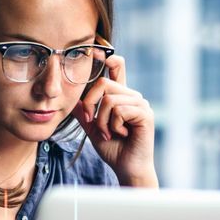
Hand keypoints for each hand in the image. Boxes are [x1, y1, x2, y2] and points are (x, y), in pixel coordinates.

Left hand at [70, 48, 157, 186]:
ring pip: (109, 98)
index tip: (96, 50)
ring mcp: (141, 104)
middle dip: (91, 104)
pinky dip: (113, 125)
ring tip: (109, 134)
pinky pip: (118, 109)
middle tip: (94, 124)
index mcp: (122, 97)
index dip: (107, 57)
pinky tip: (121, 134)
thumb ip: (85, 113)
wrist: (128, 169)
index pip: (116, 68)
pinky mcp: (145, 114)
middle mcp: (133, 96)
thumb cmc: (114, 150)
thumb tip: (74, 99)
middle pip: (104, 82)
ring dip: (102, 121)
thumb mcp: (93, 129)